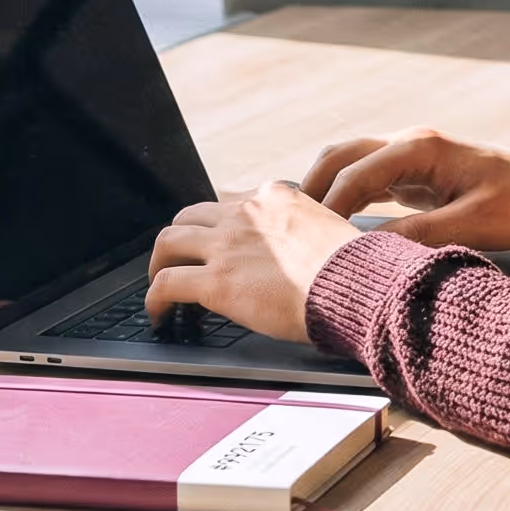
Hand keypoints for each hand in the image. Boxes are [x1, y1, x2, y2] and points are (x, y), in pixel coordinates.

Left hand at [145, 184, 364, 342]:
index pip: (231, 202)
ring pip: (168, 241)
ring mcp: (226, 245)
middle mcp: (245, 213)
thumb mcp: (329, 229)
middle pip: (190, 215)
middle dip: (181, 238)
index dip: (220, 225)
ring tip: (160, 283)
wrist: (355, 287)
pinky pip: (165, 284)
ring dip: (159, 262)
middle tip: (180, 260)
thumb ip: (305, 230)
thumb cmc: (353, 268)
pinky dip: (155, 299)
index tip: (220, 243)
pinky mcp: (215, 281)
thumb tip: (301, 251)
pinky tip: (159, 313)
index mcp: (274, 197)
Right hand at [308, 128, 509, 250]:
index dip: (327, 206)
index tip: (309, 239)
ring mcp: (413, 155)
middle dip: (312, 188)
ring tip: (304, 228)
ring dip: (325, 190)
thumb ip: (417, 235)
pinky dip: (346, 196)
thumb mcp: (472, 224)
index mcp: (422, 148)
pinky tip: (334, 224)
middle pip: (342, 155)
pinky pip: (369, 178)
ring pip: (351, 163)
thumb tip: (366, 250)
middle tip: (289, 228)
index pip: (356, 172)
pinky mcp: (417, 173)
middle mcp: (411, 143)